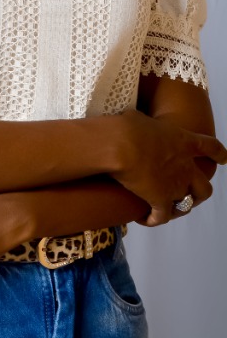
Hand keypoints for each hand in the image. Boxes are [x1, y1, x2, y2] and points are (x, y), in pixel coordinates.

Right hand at [110, 111, 223, 225]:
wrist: (120, 146)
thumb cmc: (127, 127)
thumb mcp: (139, 118)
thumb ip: (143, 125)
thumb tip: (132, 123)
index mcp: (184, 142)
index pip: (211, 147)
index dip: (219, 154)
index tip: (223, 159)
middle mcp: (186, 167)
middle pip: (204, 187)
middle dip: (199, 194)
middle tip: (189, 195)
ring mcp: (175, 186)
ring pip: (186, 205)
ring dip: (176, 209)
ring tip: (164, 210)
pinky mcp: (160, 200)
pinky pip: (162, 217)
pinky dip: (154, 220)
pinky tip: (144, 219)